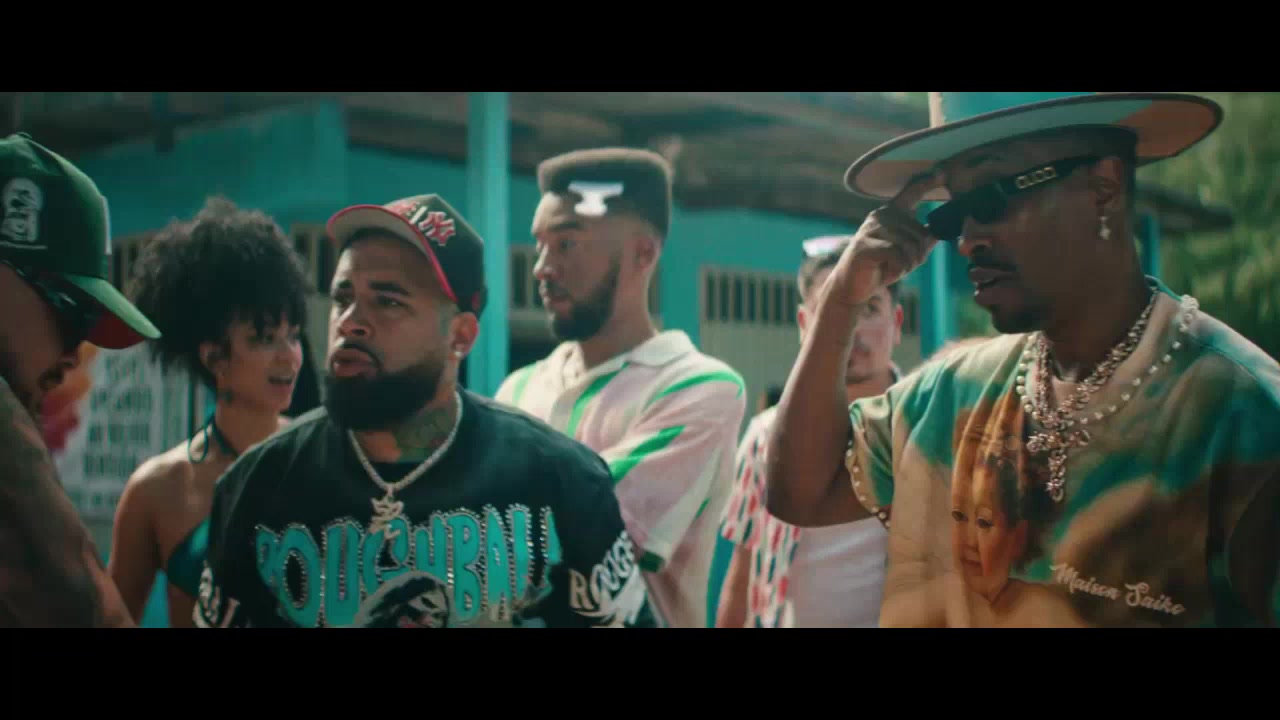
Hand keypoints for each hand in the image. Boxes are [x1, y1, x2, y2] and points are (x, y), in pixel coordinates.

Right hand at [831, 172, 941, 305]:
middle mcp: (880, 215)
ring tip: (892, 268)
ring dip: (907, 264)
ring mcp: (871, 229)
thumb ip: (923, 240)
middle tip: (900, 265)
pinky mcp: (865, 245)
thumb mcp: (908, 252)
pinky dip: (897, 269)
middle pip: (919, 233)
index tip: (942, 173)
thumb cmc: (882, 266)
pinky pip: (896, 255)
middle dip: (917, 256)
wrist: (853, 286)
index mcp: (891, 212)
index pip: (912, 192)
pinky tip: (886, 271)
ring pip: (909, 245)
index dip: (927, 182)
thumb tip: (940, 230)